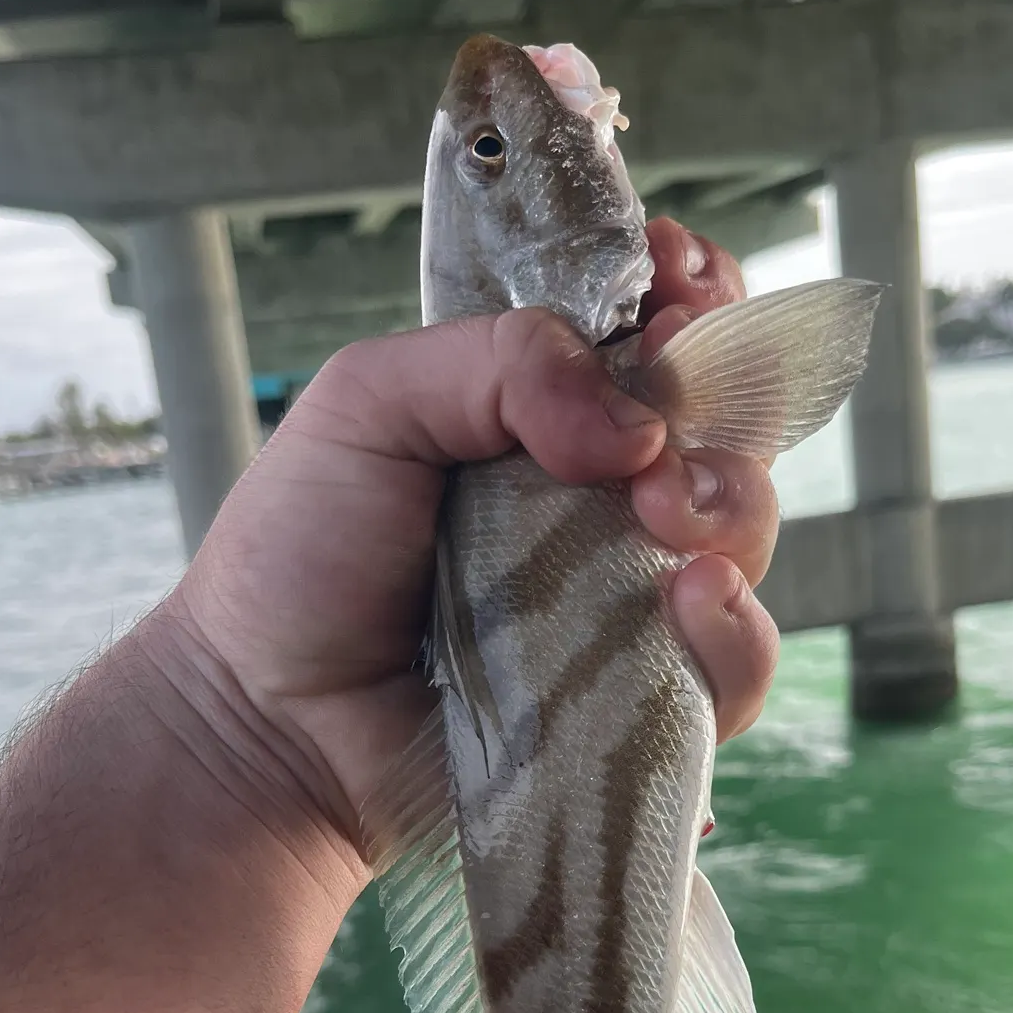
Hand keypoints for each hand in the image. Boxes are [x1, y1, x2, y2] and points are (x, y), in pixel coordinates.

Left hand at [157, 218, 780, 882]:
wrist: (268, 722)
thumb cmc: (299, 555)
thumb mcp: (370, 401)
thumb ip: (499, 364)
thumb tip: (638, 425)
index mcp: (543, 411)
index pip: (660, 328)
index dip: (693, 297)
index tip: (678, 289)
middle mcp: (600, 496)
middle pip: (726, 423)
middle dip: (724, 404)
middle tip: (656, 445)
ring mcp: (626, 596)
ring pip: (743, 538)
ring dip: (733, 513)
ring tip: (665, 526)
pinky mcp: (640, 697)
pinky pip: (734, 666)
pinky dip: (735, 634)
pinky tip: (689, 608)